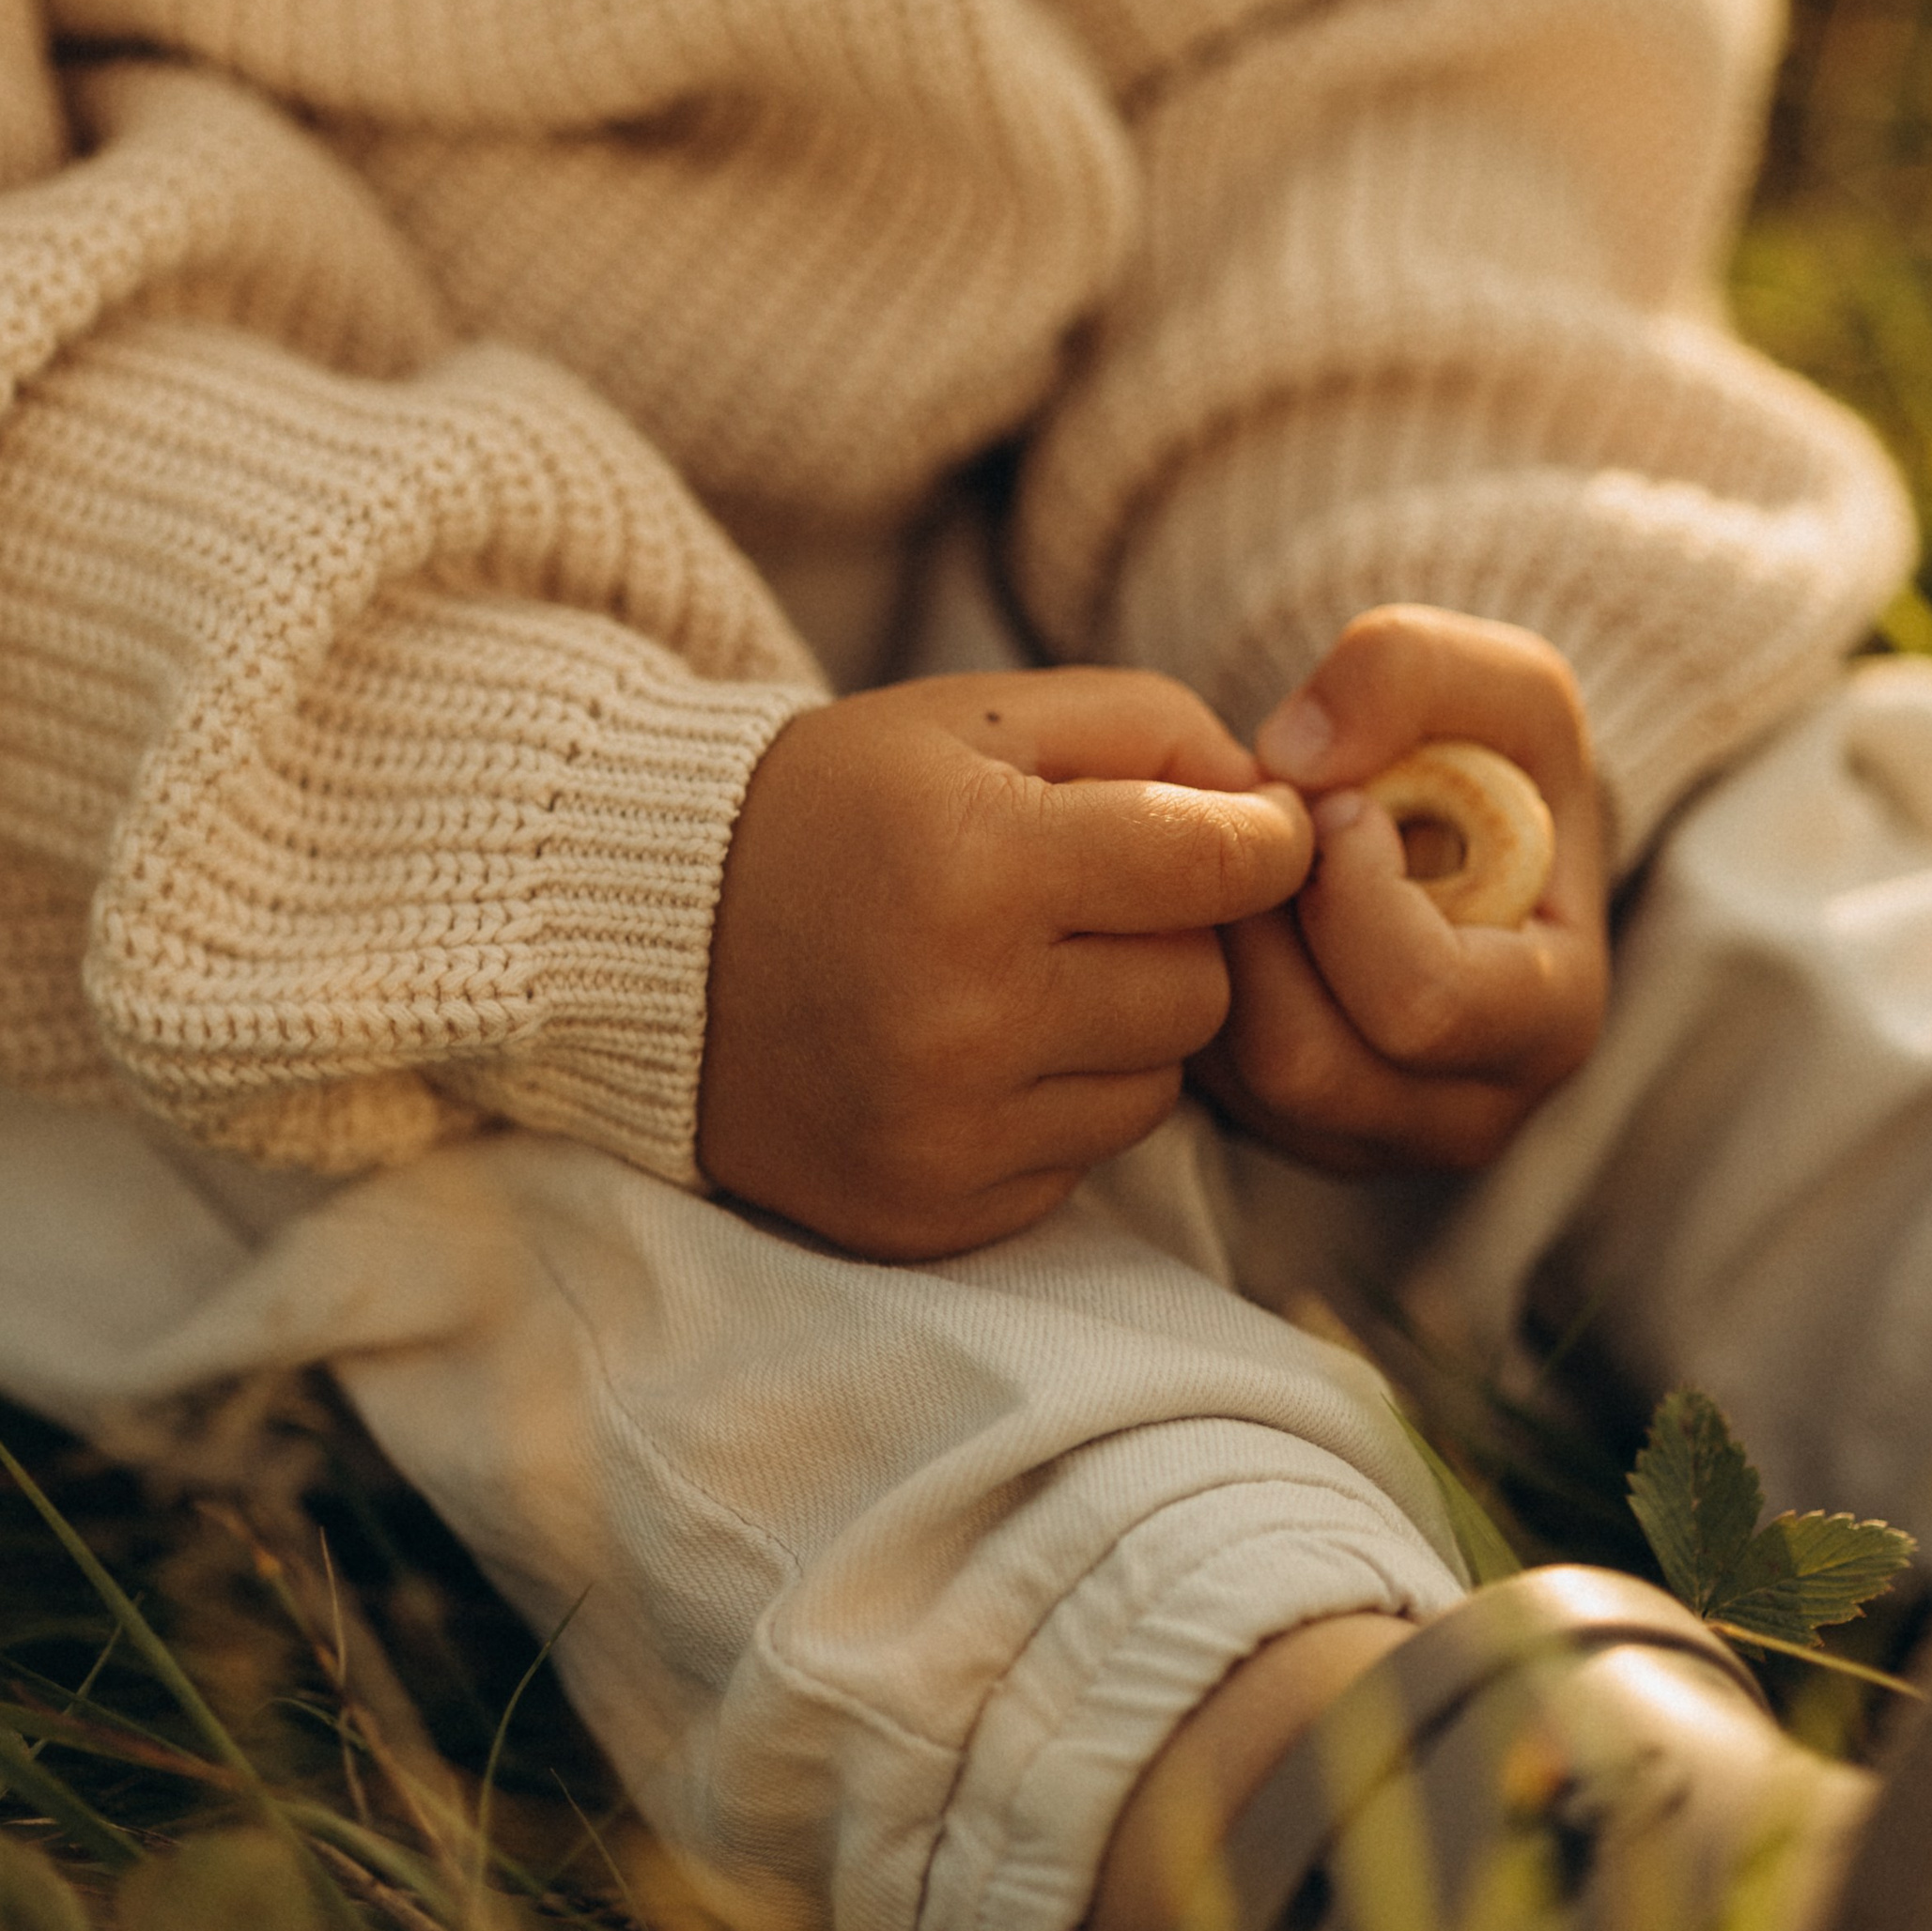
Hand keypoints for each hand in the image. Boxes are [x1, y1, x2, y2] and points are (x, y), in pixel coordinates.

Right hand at [700, 668, 1312, 1258]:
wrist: (645, 941)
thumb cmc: (838, 806)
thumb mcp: (976, 717)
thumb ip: (1152, 729)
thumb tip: (1286, 818)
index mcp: (977, 861)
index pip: (1224, 869)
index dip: (1258, 841)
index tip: (1241, 832)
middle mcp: (962, 1011)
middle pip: (1203, 989)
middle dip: (1172, 937)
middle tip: (1082, 900)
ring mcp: (944, 1128)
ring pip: (1158, 1087)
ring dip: (1120, 1029)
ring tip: (1018, 974)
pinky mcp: (929, 1213)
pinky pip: (1083, 1163)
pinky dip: (1054, 1105)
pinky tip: (971, 1050)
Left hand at [1193, 606, 1606, 1174]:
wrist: (1466, 833)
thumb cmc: (1492, 762)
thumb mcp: (1496, 680)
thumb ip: (1409, 671)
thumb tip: (1292, 761)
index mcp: (1549, 1021)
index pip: (1421, 1004)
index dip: (1354, 889)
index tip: (1345, 808)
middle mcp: (1467, 1111)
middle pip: (1305, 1059)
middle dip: (1263, 921)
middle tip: (1272, 835)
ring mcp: (1370, 1137)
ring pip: (1236, 1075)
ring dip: (1221, 948)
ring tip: (1251, 865)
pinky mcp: (1288, 1134)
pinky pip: (1203, 1080)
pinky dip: (1194, 983)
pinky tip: (1235, 911)